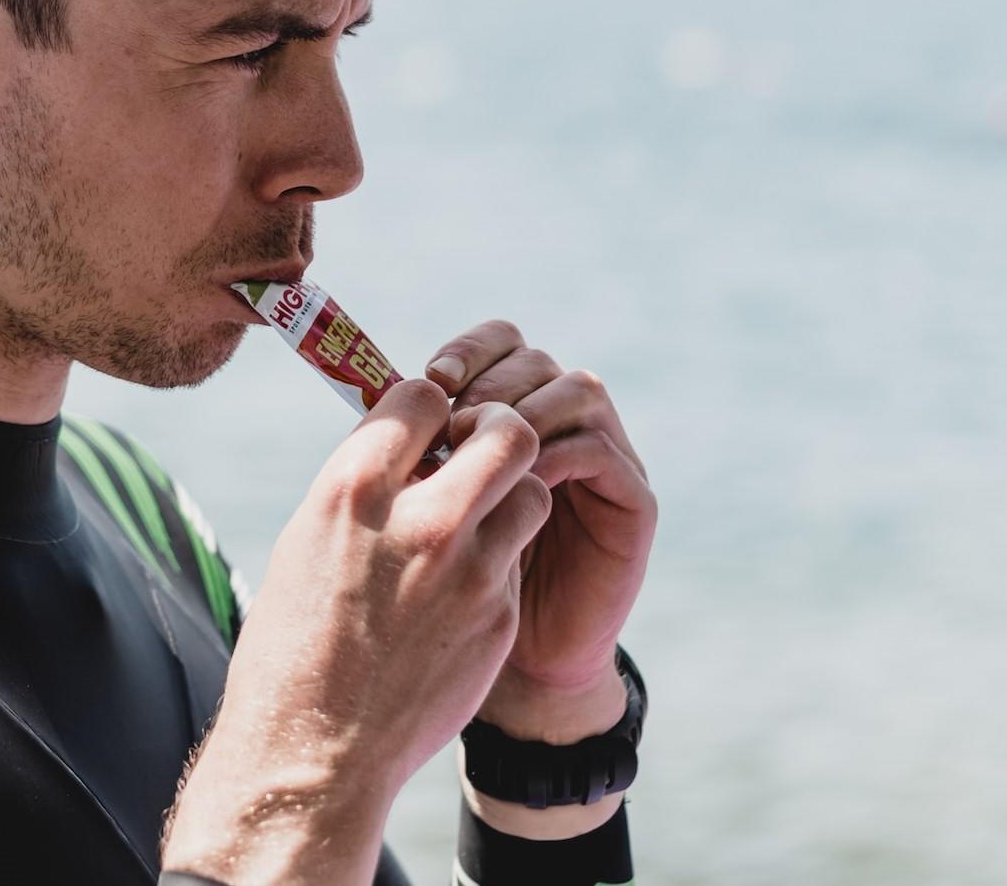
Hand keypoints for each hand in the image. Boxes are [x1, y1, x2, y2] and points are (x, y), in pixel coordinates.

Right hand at [162, 378, 552, 884]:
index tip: (427, 420)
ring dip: (509, 494)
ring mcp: (469, 571)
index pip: (422, 394)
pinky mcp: (498, 616)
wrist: (313, 749)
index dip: (430, 402)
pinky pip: (516, 559)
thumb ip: (364, 486)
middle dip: (497, 429)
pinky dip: (498, 560)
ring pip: (531, 490)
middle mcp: (421, 520)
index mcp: (354, 489)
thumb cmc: (293, 642)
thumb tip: (409, 444)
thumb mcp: (307, 539)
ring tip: (476, 520)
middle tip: (479, 451)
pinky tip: (458, 591)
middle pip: (505, 429)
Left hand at [426, 322, 656, 701]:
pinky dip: (559, 454)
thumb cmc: (451, 580)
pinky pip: (603, 451)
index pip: (502, 343)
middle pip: (537, 360)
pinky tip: (518, 483)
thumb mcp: (425, 502)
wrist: (507, 662)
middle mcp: (562, 425)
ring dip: (526, 411)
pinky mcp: (632, 503)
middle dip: (492, 382)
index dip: (470, 349)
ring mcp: (605, 459)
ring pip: (579, 391)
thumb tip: (374, 390)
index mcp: (513, 413)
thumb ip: (417, 445)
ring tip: (481, 452)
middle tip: (454, 421)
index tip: (431, 375)